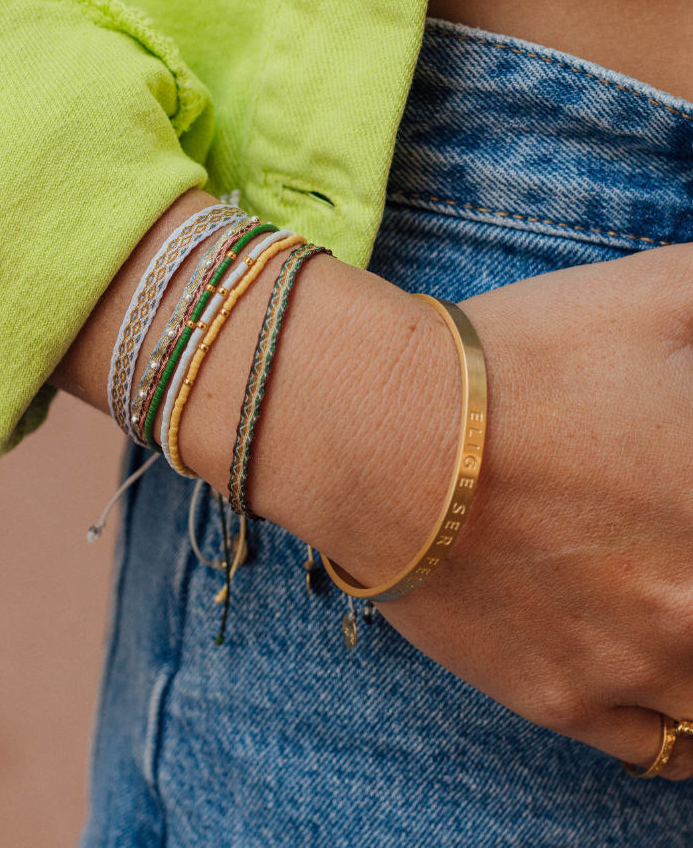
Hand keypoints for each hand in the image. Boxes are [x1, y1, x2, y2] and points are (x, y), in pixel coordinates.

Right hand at [332, 245, 692, 778]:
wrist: (380, 429)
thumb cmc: (514, 359)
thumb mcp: (657, 291)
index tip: (688, 483)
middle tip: (673, 534)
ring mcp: (641, 664)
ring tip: (672, 605)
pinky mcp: (567, 701)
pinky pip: (665, 749)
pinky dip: (678, 721)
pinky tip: (665, 673)